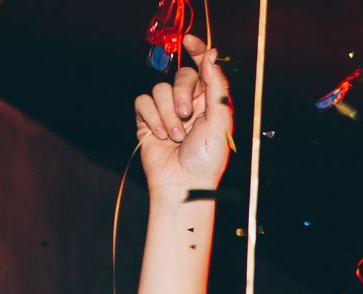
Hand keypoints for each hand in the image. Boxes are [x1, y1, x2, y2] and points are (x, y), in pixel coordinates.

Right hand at [134, 36, 232, 193]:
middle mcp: (189, 103)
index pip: (203, 68)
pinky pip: (143, 102)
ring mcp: (167, 111)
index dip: (197, 51)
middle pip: (181, 76)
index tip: (189, 41)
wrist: (183, 184)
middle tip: (187, 116)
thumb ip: (216, 87)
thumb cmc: (206, 159)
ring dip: (167, 114)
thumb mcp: (219, 122)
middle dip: (182, 94)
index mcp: (210, 103)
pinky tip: (160, 136)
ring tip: (175, 137)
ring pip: (159, 89)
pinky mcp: (147, 120)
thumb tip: (212, 55)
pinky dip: (152, 118)